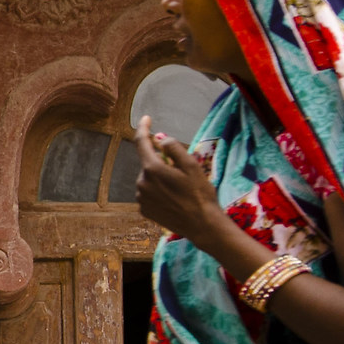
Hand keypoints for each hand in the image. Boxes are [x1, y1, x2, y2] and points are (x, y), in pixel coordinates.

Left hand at [131, 116, 224, 243]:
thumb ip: (173, 147)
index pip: (141, 142)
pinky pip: (148, 193)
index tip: (146, 119)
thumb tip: (159, 138)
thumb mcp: (191, 165)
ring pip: (148, 179)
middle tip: (181, 173)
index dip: (143, 128)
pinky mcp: (144, 210)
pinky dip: (158, 191)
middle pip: (148, 163)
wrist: (201, 225)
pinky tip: (173, 199)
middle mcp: (142, 183)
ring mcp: (141, 198)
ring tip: (179, 189)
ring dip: (159, 178)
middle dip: (161, 162)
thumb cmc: (199, 193)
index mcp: (152, 169)